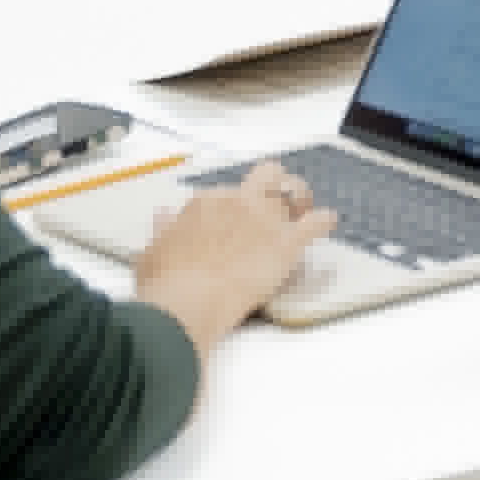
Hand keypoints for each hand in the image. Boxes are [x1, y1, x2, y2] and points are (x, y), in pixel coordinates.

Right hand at [134, 164, 336, 350]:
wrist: (187, 303)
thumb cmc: (165, 283)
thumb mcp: (152, 250)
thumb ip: (163, 229)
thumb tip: (164, 215)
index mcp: (205, 203)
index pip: (225, 195)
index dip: (232, 210)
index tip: (234, 224)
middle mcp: (237, 203)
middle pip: (266, 176)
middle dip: (275, 184)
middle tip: (279, 202)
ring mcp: (263, 220)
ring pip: (293, 190)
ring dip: (301, 198)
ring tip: (304, 209)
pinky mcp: (285, 244)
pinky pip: (315, 223)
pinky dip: (324, 221)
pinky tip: (328, 222)